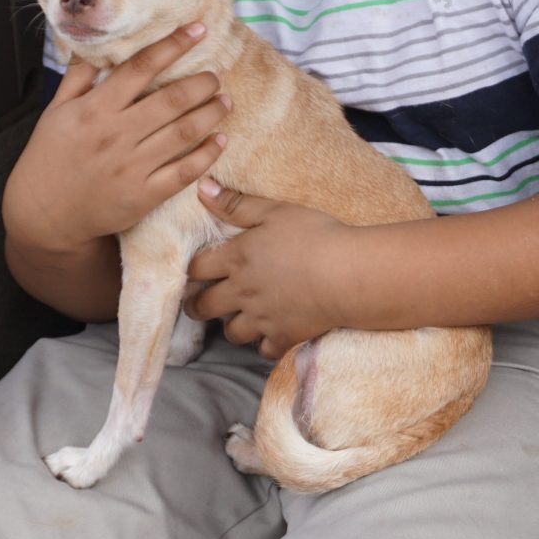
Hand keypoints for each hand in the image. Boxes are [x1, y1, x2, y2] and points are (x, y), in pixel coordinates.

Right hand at [3, 24, 228, 252]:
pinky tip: (220, 139)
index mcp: (94, 109)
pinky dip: (207, 153)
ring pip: (184, 132)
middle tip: (215, 76)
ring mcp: (132, 166)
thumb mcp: (55, 112)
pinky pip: (185, 171)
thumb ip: (78, 77)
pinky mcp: (144, 195)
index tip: (197, 30)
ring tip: (225, 101)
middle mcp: (116, 134)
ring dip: (211, 113)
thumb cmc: (49, 158)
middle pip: (172, 99)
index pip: (140, 67)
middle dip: (202, 83)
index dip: (173, 45)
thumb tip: (94, 44)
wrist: (43, 214)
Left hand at [184, 181, 353, 358]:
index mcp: (236, 259)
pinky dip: (265, 345)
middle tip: (202, 302)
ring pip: (231, 332)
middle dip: (197, 305)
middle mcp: (241, 292)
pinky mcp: (284, 336)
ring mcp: (262, 318)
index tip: (194, 272)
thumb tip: (201, 188)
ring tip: (240, 318)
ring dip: (232, 326)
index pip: (195, 269)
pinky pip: (265, 350)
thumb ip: (237, 203)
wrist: (347, 275)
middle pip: (203, 307)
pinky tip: (272, 335)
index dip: (191, 271)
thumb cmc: (314, 236)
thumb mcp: (276, 211)